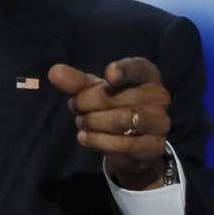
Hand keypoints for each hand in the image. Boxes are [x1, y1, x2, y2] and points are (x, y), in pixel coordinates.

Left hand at [48, 58, 170, 190]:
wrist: (131, 143)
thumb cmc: (112, 105)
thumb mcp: (93, 91)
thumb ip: (75, 81)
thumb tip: (54, 72)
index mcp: (146, 75)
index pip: (138, 68)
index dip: (124, 70)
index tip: (108, 75)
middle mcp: (159, 96)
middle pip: (118, 98)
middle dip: (88, 103)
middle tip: (75, 107)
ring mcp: (160, 122)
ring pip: (121, 121)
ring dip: (92, 122)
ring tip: (81, 122)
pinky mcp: (154, 146)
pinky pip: (124, 145)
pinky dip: (98, 141)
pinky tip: (85, 138)